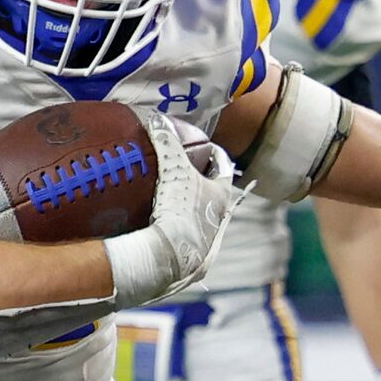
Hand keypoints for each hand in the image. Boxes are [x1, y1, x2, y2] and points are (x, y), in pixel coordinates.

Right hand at [105, 118, 240, 307]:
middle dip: (200, 181)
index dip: (214, 154)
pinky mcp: (190, 259)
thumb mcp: (172, 168)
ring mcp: (206, 241)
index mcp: (221, 196)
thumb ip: (166, 142)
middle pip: (213, 193)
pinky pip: (184, 237)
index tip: (205, 147)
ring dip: (189, 207)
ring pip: (201, 217)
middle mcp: (219, 219)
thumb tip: (157, 120)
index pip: (222, 168)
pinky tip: (161, 227)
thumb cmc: (179, 209)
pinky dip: (176, 228)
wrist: (169, 257)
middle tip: (184, 170)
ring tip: (170, 198)